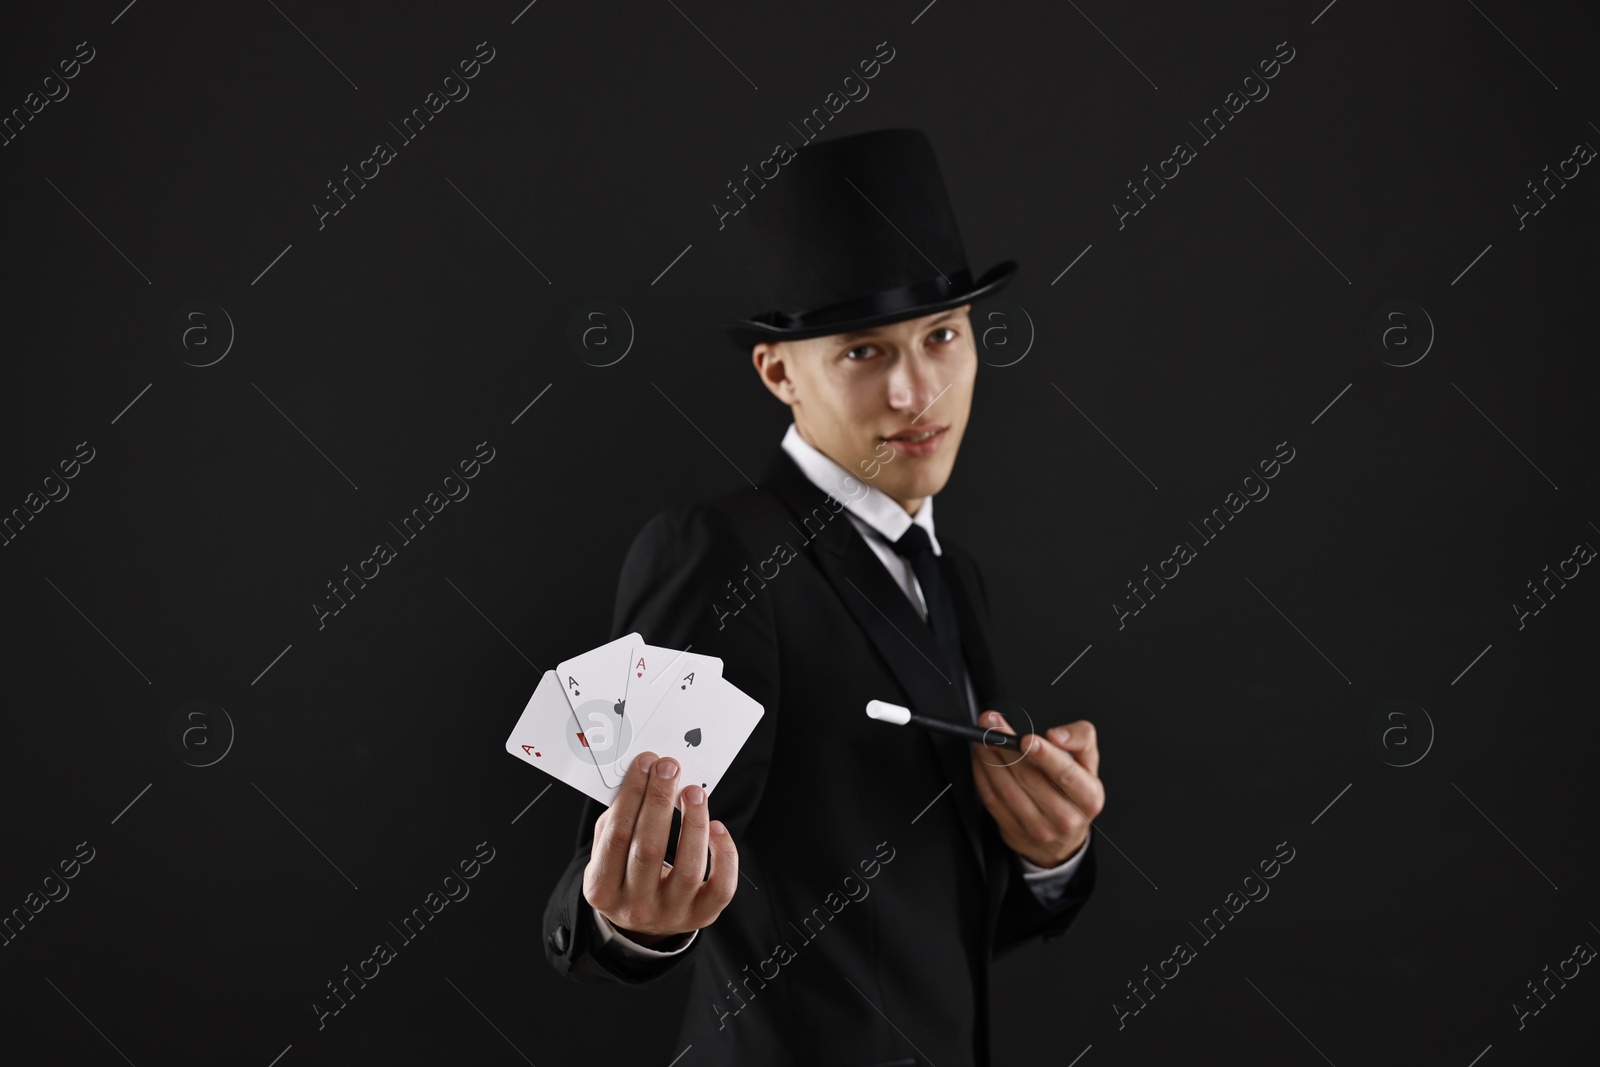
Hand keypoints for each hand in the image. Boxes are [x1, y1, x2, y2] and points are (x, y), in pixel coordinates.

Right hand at [582, 750, 739, 947]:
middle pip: (648, 851)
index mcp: (602, 889)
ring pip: (688, 869)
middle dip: (659, 802)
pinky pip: (721, 886)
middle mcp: (635, 907)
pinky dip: (724, 854)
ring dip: (693, 823)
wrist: (643, 920)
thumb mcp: (608, 851)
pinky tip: (716, 827)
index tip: (645, 763)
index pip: (616, 836)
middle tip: (669, 768)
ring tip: (694, 792)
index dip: (632, 796)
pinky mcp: (701, 915)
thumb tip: (643, 776)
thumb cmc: (625, 872)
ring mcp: (670, 915)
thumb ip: (618, 818)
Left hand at [970, 712, 1103, 867]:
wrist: (1062, 837)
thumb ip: (1082, 738)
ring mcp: (1037, 828)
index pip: (1065, 774)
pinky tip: (981, 758)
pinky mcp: (1013, 831)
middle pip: (1029, 778)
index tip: (1026, 739)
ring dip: (989, 759)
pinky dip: (982, 775)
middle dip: (1006, 747)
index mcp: (1088, 798)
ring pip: (1006, 789)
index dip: (1045, 755)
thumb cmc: (1074, 791)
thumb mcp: (1088, 762)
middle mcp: (1064, 817)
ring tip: (982, 737)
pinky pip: (992, 800)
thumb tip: (1057, 735)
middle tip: (991, 724)